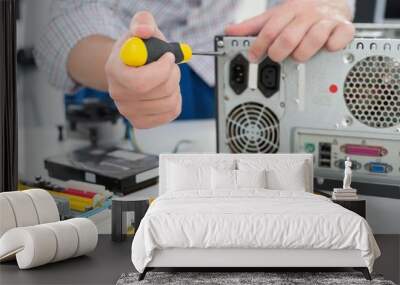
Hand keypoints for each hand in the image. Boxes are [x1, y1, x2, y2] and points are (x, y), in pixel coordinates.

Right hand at [105, 11, 180, 128]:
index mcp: (114, 71)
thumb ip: (142, 23)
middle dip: (173, 75)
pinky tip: (167, 90)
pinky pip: (171, 113)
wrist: (129, 68)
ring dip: (176, 87)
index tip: (168, 57)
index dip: (163, 70)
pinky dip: (177, 100)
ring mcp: (128, 112)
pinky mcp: (141, 122)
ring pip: (169, 103)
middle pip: (160, 92)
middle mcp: (118, 95)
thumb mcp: (139, 29)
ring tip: (167, 77)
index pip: (141, 82)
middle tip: (170, 65)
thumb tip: (145, 31)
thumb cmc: (137, 49)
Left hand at [225, 0, 354, 62]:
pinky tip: (328, 48)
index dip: (259, 45)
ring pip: (314, 38)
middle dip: (279, 51)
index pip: (270, 29)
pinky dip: (334, 45)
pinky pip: (340, 36)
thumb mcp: (274, 17)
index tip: (253, 57)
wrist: (330, 0)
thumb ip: (252, 27)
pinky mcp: (342, 28)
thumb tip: (228, 31)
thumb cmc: (299, 15)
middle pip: (289, 36)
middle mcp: (306, 16)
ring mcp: (325, 21)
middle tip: (276, 58)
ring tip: (299, 56)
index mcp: (288, 12)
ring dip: (303, 52)